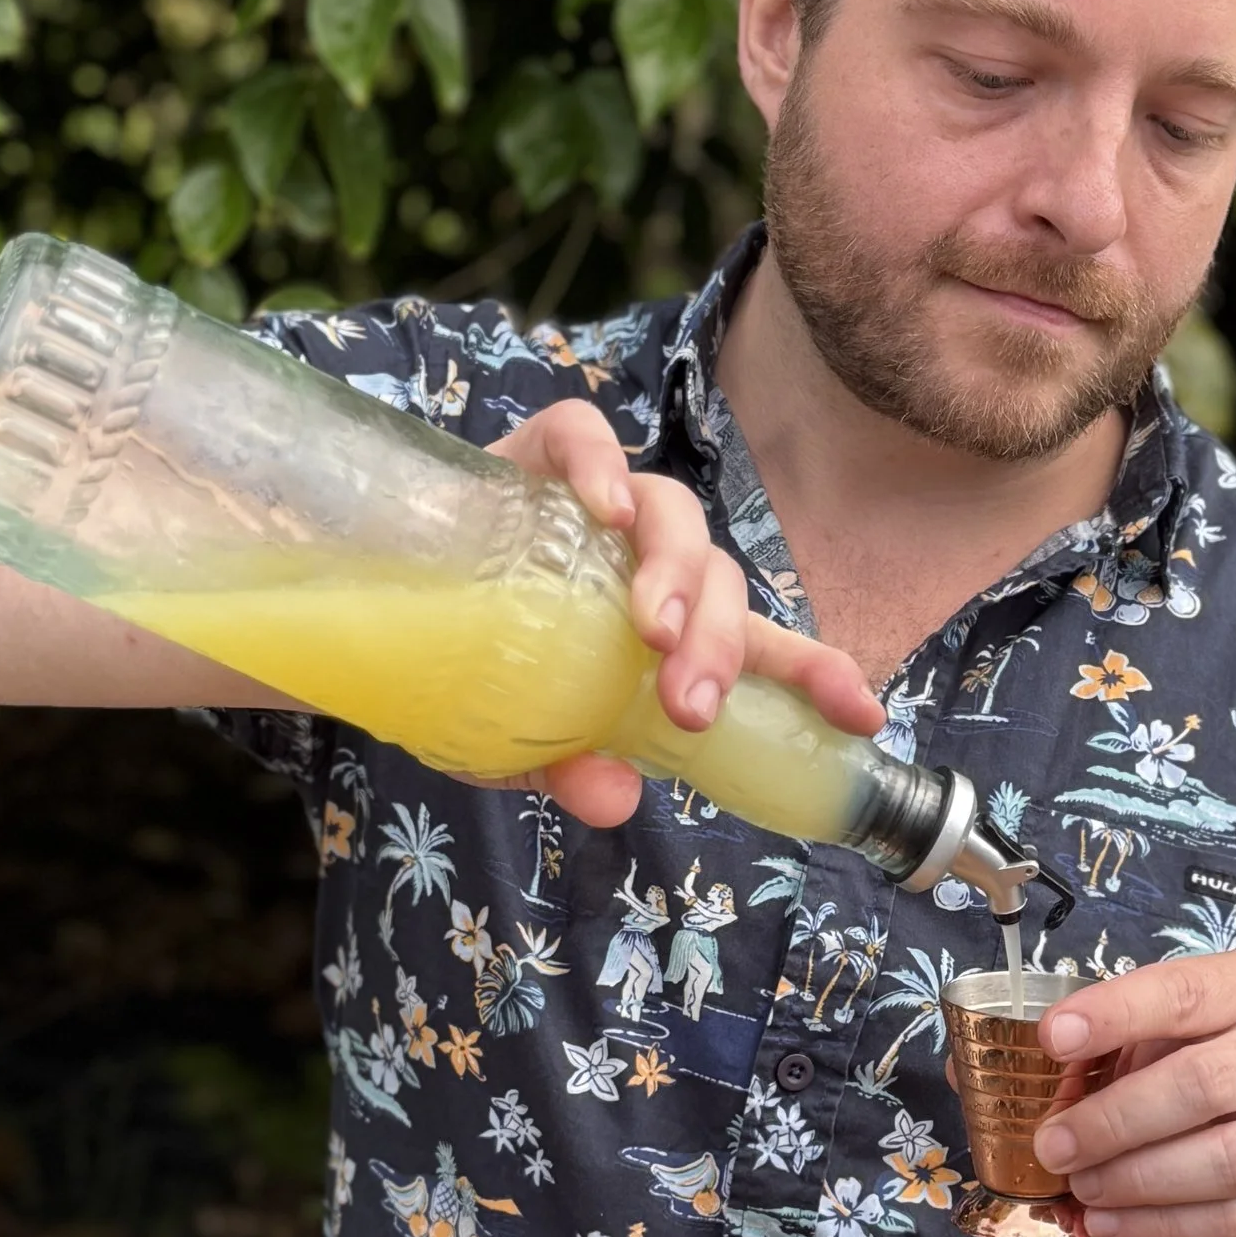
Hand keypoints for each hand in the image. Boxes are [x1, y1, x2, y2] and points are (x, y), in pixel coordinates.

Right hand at [493, 399, 881, 825]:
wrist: (372, 601)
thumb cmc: (464, 671)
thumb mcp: (513, 744)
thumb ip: (565, 768)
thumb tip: (613, 800)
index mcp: (665, 633)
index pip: (762, 645)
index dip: (817, 672)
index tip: (863, 716)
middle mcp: (648, 564)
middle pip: (719, 583)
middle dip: (718, 645)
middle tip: (688, 705)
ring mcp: (599, 505)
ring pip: (675, 514)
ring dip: (673, 572)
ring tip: (650, 628)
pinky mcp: (539, 453)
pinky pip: (584, 436)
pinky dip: (600, 466)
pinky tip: (605, 510)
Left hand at [1030, 952, 1235, 1236]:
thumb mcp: (1202, 1028)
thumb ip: (1128, 1045)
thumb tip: (1035, 1093)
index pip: (1184, 994)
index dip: (1116, 1014)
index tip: (1053, 1037)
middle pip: (1201, 1086)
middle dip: (1114, 1120)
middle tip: (1052, 1145)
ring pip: (1222, 1162)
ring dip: (1134, 1180)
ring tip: (1079, 1186)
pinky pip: (1231, 1220)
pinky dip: (1157, 1227)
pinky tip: (1106, 1223)